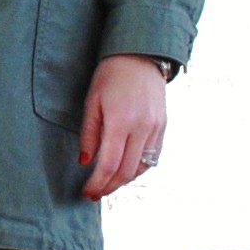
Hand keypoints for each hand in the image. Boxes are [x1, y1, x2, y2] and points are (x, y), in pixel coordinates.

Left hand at [76, 53, 169, 198]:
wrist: (140, 55)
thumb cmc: (111, 75)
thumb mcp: (92, 102)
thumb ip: (89, 134)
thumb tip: (86, 162)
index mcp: (121, 121)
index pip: (109, 164)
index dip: (97, 183)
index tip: (87, 193)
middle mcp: (142, 127)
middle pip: (126, 172)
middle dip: (109, 187)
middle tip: (95, 193)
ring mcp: (155, 128)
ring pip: (142, 168)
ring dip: (124, 180)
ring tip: (108, 183)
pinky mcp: (163, 126)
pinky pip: (152, 157)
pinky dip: (139, 168)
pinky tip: (126, 170)